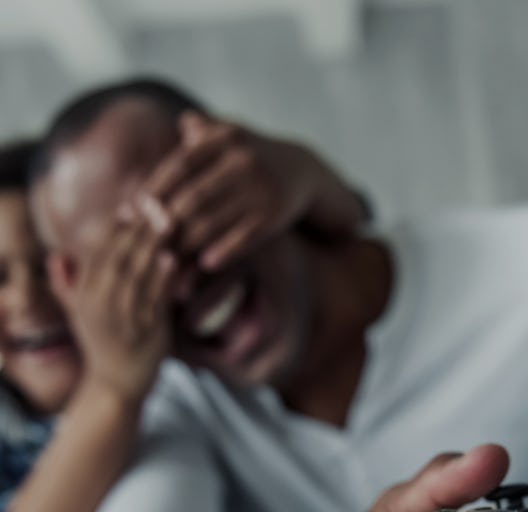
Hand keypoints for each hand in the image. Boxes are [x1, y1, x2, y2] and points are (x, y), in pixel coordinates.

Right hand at [68, 216, 174, 402]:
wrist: (116, 387)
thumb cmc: (101, 345)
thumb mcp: (78, 315)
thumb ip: (67, 284)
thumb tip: (57, 256)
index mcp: (84, 296)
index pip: (99, 253)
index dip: (117, 227)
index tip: (133, 205)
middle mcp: (100, 305)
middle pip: (119, 258)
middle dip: (138, 229)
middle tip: (158, 204)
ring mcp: (124, 319)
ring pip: (136, 276)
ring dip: (151, 247)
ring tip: (167, 222)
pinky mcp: (146, 333)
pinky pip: (155, 301)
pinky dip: (163, 279)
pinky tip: (173, 259)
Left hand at [130, 112, 369, 271]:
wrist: (303, 172)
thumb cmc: (250, 156)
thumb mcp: (225, 138)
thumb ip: (194, 139)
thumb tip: (163, 139)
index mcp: (225, 137)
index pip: (179, 165)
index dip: (152, 190)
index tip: (130, 213)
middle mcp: (243, 160)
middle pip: (192, 197)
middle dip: (165, 223)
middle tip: (141, 244)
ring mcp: (260, 189)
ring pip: (213, 220)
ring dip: (187, 243)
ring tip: (167, 260)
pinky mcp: (274, 215)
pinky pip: (242, 238)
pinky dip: (222, 251)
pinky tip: (205, 264)